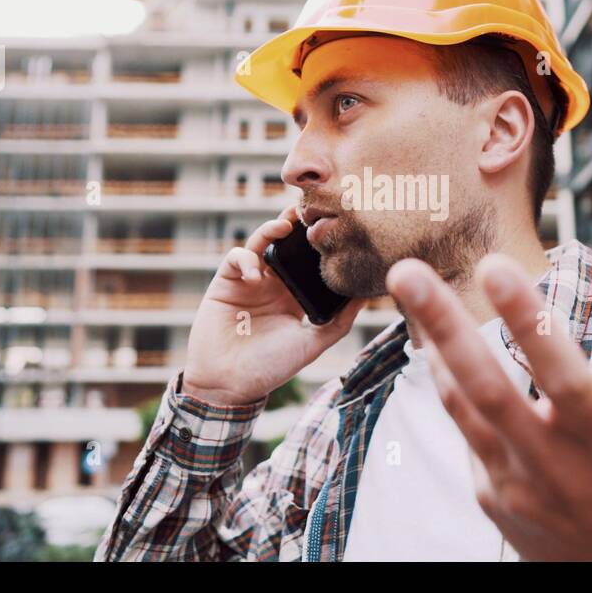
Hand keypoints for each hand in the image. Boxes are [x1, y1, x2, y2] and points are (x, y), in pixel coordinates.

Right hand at [183, 205, 362, 405]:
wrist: (228, 385)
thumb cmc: (270, 368)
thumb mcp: (311, 344)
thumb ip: (338, 321)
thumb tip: (366, 297)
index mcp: (294, 295)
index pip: (308, 260)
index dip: (319, 242)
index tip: (336, 226)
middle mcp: (272, 283)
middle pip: (285, 244)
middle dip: (296, 224)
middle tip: (311, 208)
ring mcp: (248, 280)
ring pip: (261, 242)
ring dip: (272, 229)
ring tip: (285, 225)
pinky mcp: (225, 282)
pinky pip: (236, 257)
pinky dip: (245, 258)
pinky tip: (255, 273)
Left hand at [386, 253, 591, 560]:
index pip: (561, 373)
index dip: (529, 321)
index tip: (496, 266)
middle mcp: (549, 462)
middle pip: (486, 385)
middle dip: (445, 325)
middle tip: (406, 271)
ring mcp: (512, 480)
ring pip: (461, 404)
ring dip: (432, 344)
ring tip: (408, 288)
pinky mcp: (490, 493)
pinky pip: (463, 430)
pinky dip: (447, 384)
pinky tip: (435, 343)